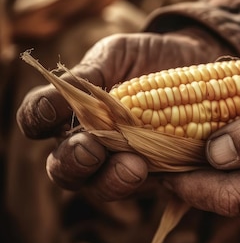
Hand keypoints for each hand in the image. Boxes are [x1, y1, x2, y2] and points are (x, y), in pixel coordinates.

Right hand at [16, 27, 230, 199]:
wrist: (199, 62)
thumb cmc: (149, 57)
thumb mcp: (118, 54)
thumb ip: (91, 72)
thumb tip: (64, 88)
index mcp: (70, 112)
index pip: (38, 119)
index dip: (38, 117)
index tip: (52, 112)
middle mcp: (88, 144)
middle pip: (64, 166)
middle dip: (74, 160)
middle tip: (93, 149)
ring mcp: (120, 164)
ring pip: (100, 186)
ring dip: (111, 180)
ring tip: (134, 167)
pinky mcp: (156, 176)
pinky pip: (146, 188)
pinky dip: (150, 181)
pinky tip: (160, 170)